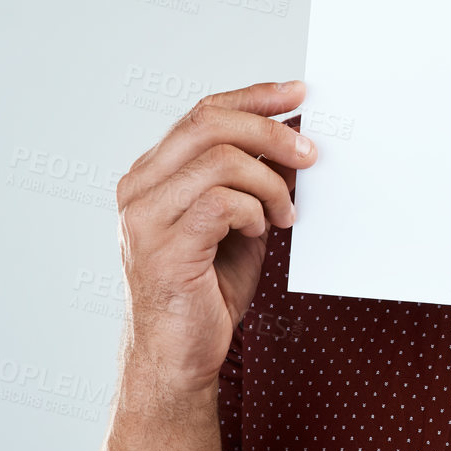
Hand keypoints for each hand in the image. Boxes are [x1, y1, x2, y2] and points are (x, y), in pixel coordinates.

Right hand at [115, 80, 316, 395]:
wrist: (179, 358)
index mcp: (152, 174)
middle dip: (272, 132)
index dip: (255, 97)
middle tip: (311, 155)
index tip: (298, 93)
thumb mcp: (240, 221)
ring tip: (283, 214)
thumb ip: (256, 179)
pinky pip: (222, 202)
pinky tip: (260, 232)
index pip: (203, 112)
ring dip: (269, 183)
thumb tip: (296, 138)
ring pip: (220, 160)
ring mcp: (144, 218)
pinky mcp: (162, 248)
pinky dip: (254, 211)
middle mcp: (138, 188)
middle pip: (210, 123)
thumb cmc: (207, 290)